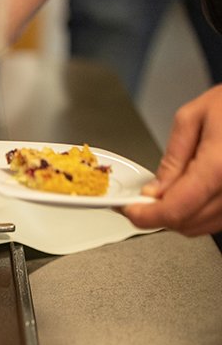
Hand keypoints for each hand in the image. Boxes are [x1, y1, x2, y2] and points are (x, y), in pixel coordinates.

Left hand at [121, 84, 221, 236]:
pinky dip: (200, 214)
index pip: (174, 210)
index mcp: (219, 166)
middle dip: (159, 215)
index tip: (131, 209)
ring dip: (179, 217)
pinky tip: (191, 195)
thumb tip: (155, 189)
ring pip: (204, 227)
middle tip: (144, 199)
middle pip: (188, 223)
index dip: (145, 215)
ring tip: (168, 192)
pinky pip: (220, 219)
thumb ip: (172, 158)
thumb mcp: (193, 117)